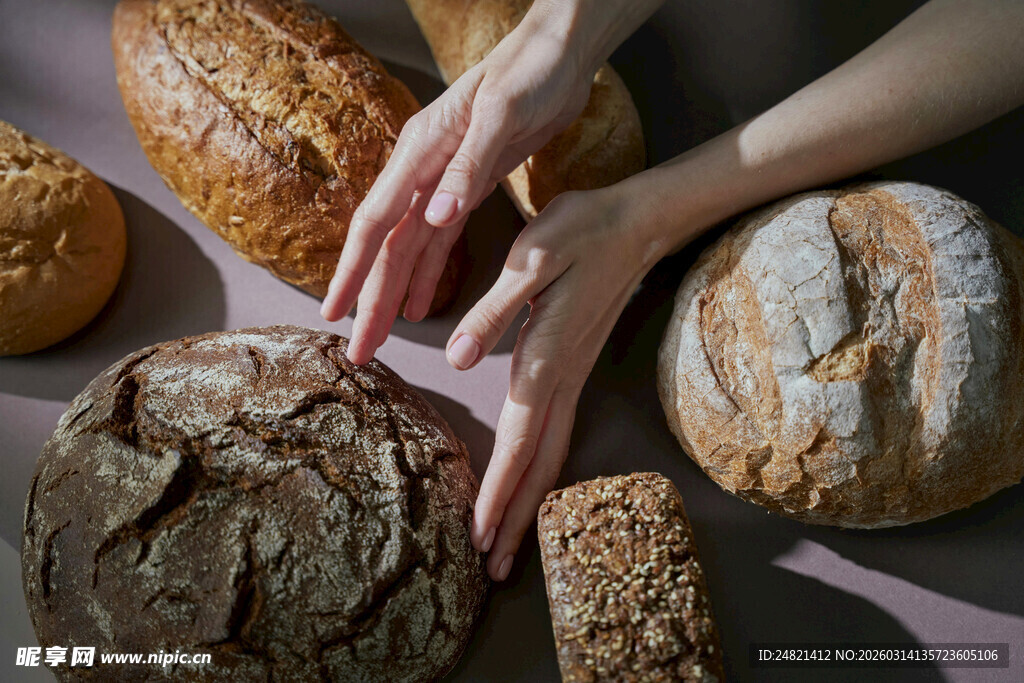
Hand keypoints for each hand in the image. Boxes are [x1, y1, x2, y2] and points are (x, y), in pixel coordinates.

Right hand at [320, 10, 594, 361]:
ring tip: (381, 337)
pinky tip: (421, 304)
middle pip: (388, 247)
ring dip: (395, 294)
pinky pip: (439, 242)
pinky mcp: (468, 188)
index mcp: (420, 152)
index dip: (353, 271)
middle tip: (357, 350)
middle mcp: (422, 170)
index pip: (377, 222)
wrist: (558, 55)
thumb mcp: (500, 116)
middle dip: (369, 299)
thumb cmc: (527, 74)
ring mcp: (443, 182)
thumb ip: (467, 168)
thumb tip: (435, 218)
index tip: (333, 313)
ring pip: (410, 250)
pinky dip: (429, 274)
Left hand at [449, 186, 663, 579]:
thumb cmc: (582, 231)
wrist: (636, 223)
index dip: (500, 491)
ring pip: (551, 453)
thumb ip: (496, 309)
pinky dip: (540, 468)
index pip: (519, 440)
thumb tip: (457, 357)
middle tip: (494, 568)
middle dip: (516, 517)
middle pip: (540, 463)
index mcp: (546, 358)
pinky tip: (528, 480)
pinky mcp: (574, 367)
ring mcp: (572, 376)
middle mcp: (562, 378)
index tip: (481, 536)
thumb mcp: (534, 256)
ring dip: (529, 501)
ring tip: (508, 543)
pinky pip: (556, 432)